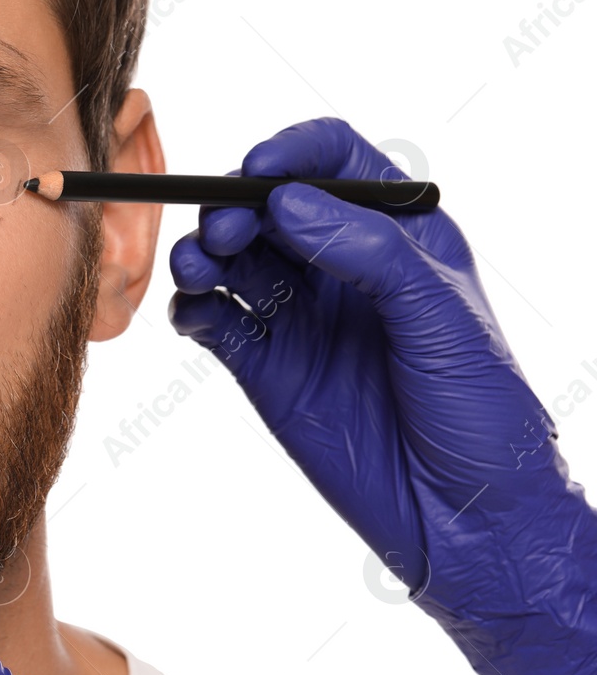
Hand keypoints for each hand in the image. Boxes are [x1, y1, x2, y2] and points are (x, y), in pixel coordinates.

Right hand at [167, 117, 596, 674]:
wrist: (465, 520)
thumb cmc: (482, 416)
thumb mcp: (443, 320)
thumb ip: (371, 253)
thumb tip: (291, 204)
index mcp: (397, 236)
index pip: (335, 161)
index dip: (292, 154)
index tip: (260, 173)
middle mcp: (341, 266)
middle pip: (267, 205)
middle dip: (236, 207)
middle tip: (228, 234)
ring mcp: (299, 316)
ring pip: (231, 258)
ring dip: (203, 253)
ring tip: (201, 269)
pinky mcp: (264, 366)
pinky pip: (213, 319)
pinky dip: (193, 308)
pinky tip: (198, 314)